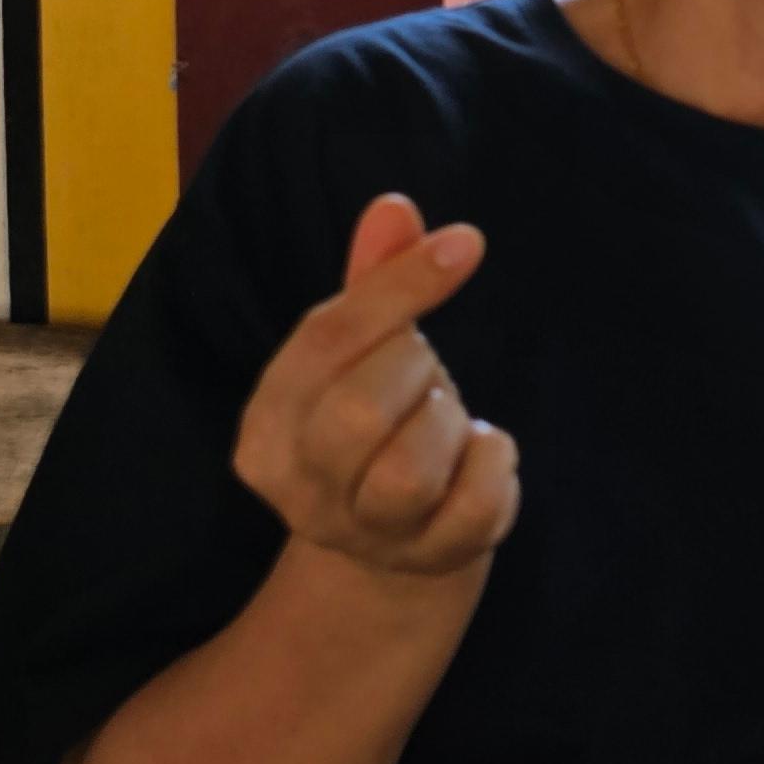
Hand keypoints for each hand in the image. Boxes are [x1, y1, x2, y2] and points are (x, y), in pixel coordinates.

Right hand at [233, 192, 512, 580]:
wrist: (396, 546)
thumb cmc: (379, 422)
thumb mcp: (365, 352)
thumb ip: (373, 282)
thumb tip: (393, 205)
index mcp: (267, 426)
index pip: (323, 339)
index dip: (399, 284)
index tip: (465, 244)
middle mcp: (299, 490)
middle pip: (359, 412)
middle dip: (414, 369)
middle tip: (423, 376)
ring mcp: (363, 534)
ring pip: (411, 470)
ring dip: (449, 422)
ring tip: (444, 419)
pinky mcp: (430, 558)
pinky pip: (477, 501)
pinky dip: (497, 459)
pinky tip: (480, 452)